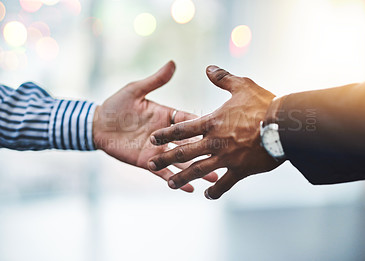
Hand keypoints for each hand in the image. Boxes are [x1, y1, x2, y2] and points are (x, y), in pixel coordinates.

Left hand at [93, 61, 217, 191]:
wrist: (96, 126)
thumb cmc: (116, 106)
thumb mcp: (136, 90)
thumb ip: (155, 81)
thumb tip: (172, 63)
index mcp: (167, 116)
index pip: (188, 121)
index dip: (203, 125)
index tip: (220, 129)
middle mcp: (166, 135)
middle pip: (190, 143)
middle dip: (206, 150)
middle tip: (224, 157)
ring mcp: (158, 150)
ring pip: (181, 161)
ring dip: (196, 169)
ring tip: (213, 177)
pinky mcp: (147, 162)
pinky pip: (163, 172)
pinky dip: (175, 179)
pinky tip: (189, 188)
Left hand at [148, 65, 284, 198]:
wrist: (283, 126)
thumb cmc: (263, 104)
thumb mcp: (242, 85)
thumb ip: (222, 78)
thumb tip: (208, 68)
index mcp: (211, 122)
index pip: (182, 129)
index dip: (166, 134)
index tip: (153, 138)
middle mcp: (214, 142)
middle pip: (183, 152)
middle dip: (165, 158)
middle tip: (151, 163)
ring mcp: (226, 158)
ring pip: (198, 170)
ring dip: (182, 177)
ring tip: (170, 184)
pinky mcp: (239, 170)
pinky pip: (224, 184)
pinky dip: (215, 190)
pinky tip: (207, 194)